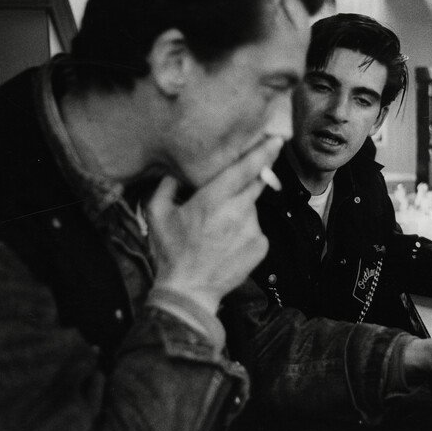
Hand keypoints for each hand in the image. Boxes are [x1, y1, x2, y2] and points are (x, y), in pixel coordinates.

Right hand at [144, 136, 283, 314]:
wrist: (189, 292)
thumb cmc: (171, 252)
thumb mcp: (156, 214)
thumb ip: (166, 185)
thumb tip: (177, 169)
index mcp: (212, 199)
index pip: (245, 169)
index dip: (262, 152)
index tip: (275, 139)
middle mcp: (237, 211)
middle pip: (255, 183)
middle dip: (251, 179)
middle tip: (235, 187)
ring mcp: (252, 229)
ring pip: (251, 207)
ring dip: (240, 209)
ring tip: (218, 229)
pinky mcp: (261, 245)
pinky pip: (255, 227)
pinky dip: (244, 229)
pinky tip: (227, 242)